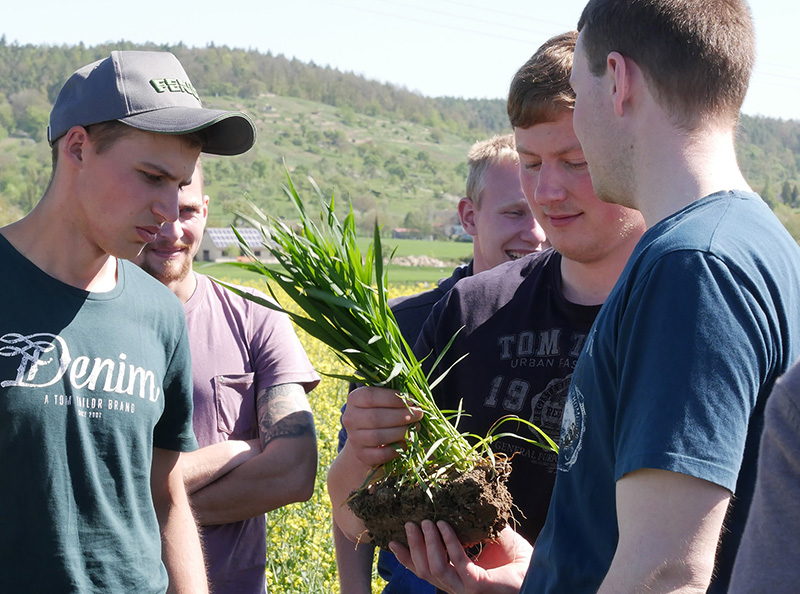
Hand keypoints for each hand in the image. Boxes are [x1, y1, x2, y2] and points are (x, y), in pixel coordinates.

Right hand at [342, 386, 422, 466]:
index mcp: (354, 399)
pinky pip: (381, 454)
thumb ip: (396, 397)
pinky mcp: (362, 455)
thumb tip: (416, 400)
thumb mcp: (384, 400)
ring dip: (401, 432)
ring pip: (378, 437)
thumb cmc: (381, 412)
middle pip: (375, 418)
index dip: (393, 398)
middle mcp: (350, 418)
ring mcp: (354, 438)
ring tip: (416, 427)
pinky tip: (406, 443)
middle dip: (401, 416)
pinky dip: (397, 449)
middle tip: (419, 414)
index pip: (370, 396)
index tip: (411, 400)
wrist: (366, 438)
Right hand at [389, 521, 531, 593]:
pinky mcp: (478, 586)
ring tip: (426, 521)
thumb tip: (457, 498)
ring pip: (435, 569)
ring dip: (427, 543)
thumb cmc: (517, 558)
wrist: (539, 571)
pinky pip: (457, 563)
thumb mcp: (486, 537)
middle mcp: (458, 585)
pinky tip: (444, 526)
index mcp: (456, 576)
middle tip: (408, 523)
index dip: (406, 558)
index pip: (424, 570)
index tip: (391, 540)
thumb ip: (470, 525)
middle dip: (413, 546)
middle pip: (424, 570)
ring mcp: (466, 588)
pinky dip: (448, 543)